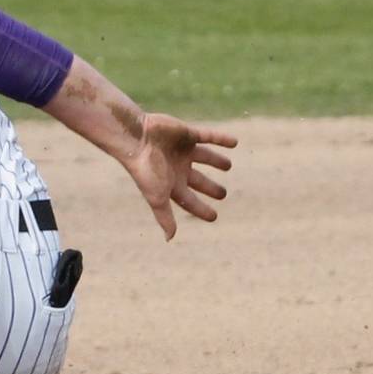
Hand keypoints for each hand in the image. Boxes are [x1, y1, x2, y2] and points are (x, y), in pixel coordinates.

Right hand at [121, 114, 235, 239]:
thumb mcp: (157, 198)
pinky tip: (235, 142)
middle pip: (198, 180)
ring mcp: (182, 150)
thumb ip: (164, 217)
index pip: (189, 200)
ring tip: (228, 165)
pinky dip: (221, 139)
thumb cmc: (146, 170)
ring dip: (216, 160)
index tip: (214, 217)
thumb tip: (170, 239)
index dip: (201, 209)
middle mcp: (177, 167)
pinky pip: (208, 136)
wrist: (137, 139)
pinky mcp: (187, 133)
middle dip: (209, 187)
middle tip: (223, 194)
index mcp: (171, 184)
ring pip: (204, 157)